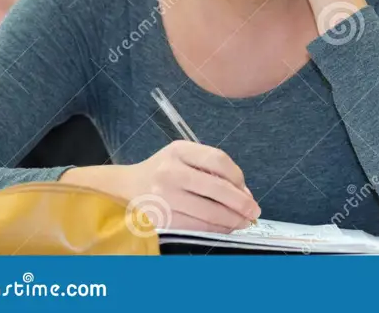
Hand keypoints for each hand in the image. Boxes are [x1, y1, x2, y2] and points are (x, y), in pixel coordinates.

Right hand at [61, 142, 260, 233]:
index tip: (247, 190)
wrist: (123, 188)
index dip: (239, 177)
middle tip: (254, 211)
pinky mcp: (161, 217)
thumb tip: (244, 192)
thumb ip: (211, 168)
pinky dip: (215, 228)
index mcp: (179, 150)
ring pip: (208, 211)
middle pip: (217, 188)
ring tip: (243, 222)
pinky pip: (196, 225)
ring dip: (231, 219)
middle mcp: (171, 171)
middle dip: (241, 203)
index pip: (219, 160)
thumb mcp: (183, 157)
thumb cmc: (162, 171)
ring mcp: (164, 196)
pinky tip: (224, 228)